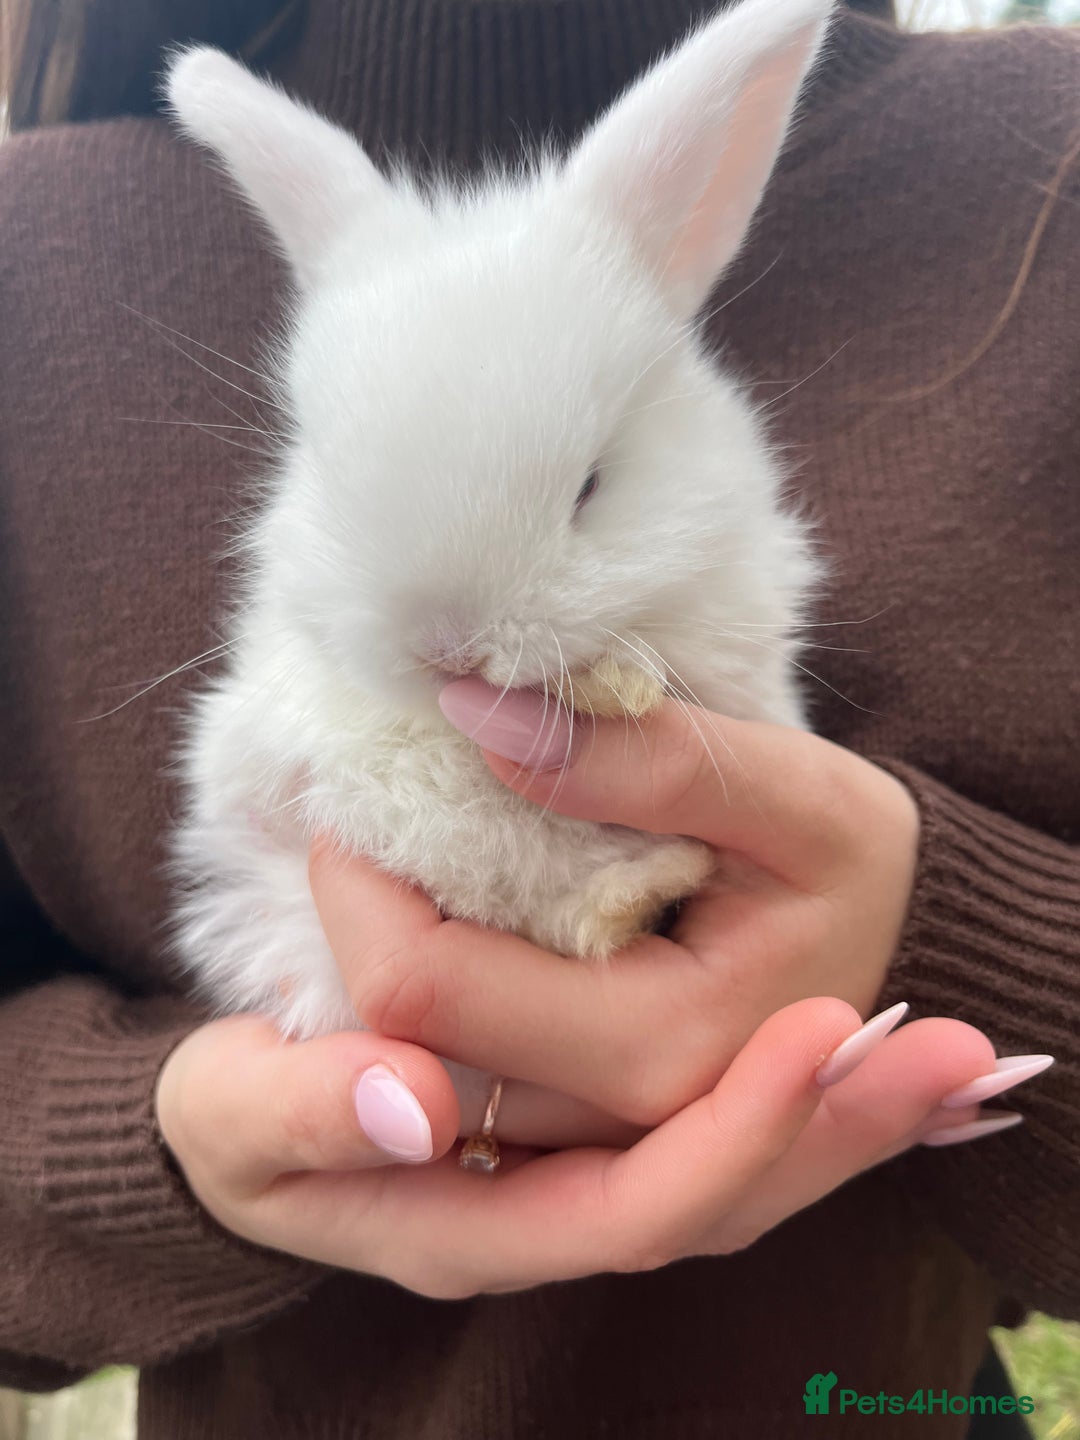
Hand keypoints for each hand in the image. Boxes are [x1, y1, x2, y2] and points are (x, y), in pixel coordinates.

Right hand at [155, 999, 1003, 1298]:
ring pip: (740, 1174)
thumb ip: (304, 1111)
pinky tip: (870, 1047)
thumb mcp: (232, 1114)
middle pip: (726, 1203)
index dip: (735, 1131)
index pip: (636, 1206)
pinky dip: (800, 1099)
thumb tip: (415, 1095)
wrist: (246, 1122)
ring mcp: (579, 1173)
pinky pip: (717, 1127)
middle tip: (949, 1050)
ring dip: (845, 1119)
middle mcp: (552, 1218)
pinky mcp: (595, 1124)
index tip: (819, 1032)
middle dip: (838, 1133)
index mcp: (474, 1231)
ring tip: (948, 1051)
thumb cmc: (239, 1121)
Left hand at [310, 686, 921, 1127]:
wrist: (904, 953)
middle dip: (358, 920)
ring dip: (381, 965)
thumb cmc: (860, 867)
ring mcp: (597, 1148)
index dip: (359, 886)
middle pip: (402, 1041)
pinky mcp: (584, 1136)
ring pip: (416, 1075)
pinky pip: (457, 1084)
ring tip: (397, 864)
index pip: (428, 988)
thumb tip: (475, 716)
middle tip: (365, 821)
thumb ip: (647, 755)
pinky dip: (424, 1006)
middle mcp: (618, 1130)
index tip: (361, 797)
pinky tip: (437, 925)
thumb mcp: (796, 792)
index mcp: (664, 1047)